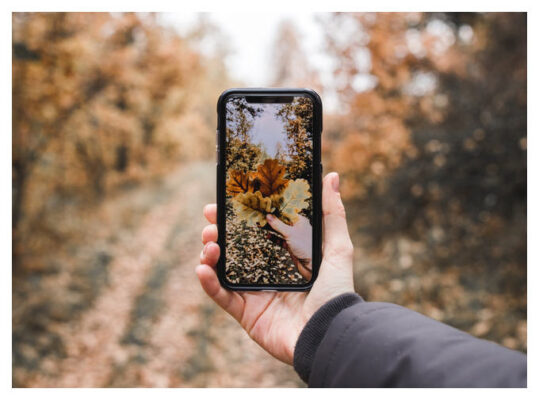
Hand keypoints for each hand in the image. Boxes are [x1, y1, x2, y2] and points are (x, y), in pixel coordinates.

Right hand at [196, 172, 354, 364]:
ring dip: (209, 252)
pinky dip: (207, 282)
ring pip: (222, 269)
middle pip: (234, 248)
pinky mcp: (246, 314)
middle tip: (210, 218)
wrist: (329, 332)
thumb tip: (332, 177)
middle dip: (218, 230)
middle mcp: (267, 273)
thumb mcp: (338, 247)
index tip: (228, 199)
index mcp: (285, 257)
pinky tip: (202, 267)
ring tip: (210, 242)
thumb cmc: (337, 291)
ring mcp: (254, 293)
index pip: (256, 231)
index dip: (240, 216)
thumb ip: (332, 214)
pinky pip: (221, 296)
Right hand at [266, 214, 312, 279]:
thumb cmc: (306, 247)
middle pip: (282, 221)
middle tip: (262, 216)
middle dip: (272, 219)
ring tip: (262, 224)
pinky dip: (274, 238)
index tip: (268, 208)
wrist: (310, 264)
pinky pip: (280, 239)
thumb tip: (269, 216)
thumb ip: (278, 225)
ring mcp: (293, 236)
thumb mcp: (290, 233)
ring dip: (272, 228)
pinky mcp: (290, 245)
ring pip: (280, 230)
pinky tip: (268, 236)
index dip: (277, 210)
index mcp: (300, 221)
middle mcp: (297, 228)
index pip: (286, 212)